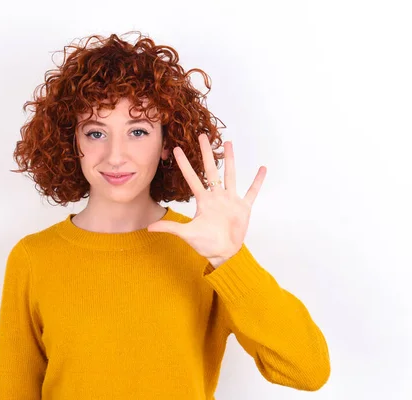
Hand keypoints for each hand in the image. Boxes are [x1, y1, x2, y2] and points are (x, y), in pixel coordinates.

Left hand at [148, 134, 266, 267]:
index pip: (192, 178)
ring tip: (228, 142)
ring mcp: (230, 200)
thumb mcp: (186, 233)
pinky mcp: (243, 207)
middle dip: (207, 153)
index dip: (184, 164)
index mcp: (203, 201)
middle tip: (203, 135)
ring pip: (230, 175)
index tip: (177, 149)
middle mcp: (216, 196)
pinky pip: (251, 192)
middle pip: (211, 170)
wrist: (223, 253)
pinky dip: (257, 181)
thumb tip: (149, 228)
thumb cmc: (205, 244)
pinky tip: (262, 169)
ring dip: (230, 159)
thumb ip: (170, 227)